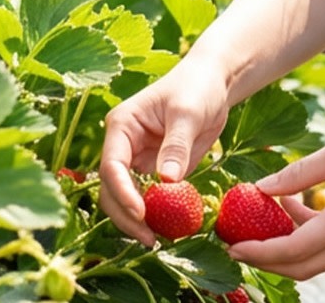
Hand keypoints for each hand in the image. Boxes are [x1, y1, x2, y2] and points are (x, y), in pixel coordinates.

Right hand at [99, 57, 230, 247]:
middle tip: (150, 238)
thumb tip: (167, 181)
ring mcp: (137, 161)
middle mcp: (122, 146)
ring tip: (158, 240)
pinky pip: (149, 198)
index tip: (141, 213)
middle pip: (111, 189)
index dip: (122, 193)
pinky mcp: (154, 171)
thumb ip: (175, 145)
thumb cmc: (197, 87)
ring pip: (125, 199)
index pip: (111, 166)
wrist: (213, 84)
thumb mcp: (188, 112)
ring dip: (137, 221)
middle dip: (126, 215)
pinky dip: (155, 215)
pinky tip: (169, 229)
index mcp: (121, 126)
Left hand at [227, 118, 324, 279]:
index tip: (233, 246)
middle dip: (267, 260)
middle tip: (238, 244)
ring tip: (264, 216)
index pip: (294, 250)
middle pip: (303, 268)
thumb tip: (261, 188)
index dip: (259, 252)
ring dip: (288, 247)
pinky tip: (296, 207)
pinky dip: (310, 237)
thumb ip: (299, 173)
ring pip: (318, 261)